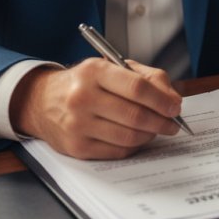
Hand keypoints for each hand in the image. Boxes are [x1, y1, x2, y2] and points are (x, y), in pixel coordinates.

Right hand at [9, 58, 182, 158]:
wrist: (43, 101)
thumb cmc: (85, 82)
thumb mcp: (112, 67)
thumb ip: (147, 77)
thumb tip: (172, 99)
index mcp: (95, 71)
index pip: (137, 87)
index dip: (162, 100)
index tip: (175, 107)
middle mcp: (83, 97)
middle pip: (135, 114)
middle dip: (161, 121)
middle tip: (172, 123)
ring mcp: (78, 124)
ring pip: (128, 136)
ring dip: (150, 135)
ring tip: (156, 129)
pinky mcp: (76, 147)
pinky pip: (117, 151)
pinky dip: (134, 146)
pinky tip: (138, 137)